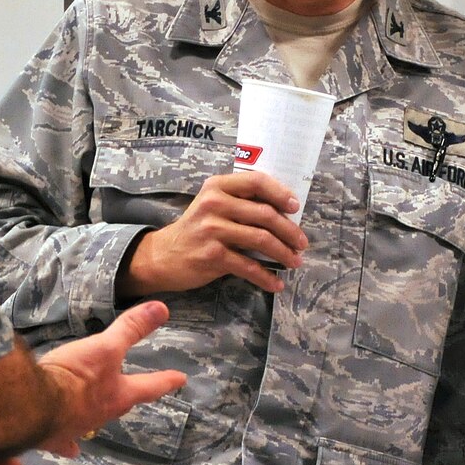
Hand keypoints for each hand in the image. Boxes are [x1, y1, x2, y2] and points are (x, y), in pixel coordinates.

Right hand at [33, 301, 188, 455]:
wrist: (32, 407)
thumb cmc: (74, 377)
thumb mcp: (105, 347)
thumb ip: (131, 329)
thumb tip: (163, 308)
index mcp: (118, 396)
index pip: (149, 386)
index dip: (165, 380)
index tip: (181, 379)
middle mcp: (101, 415)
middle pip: (119, 406)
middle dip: (126, 399)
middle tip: (133, 394)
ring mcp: (76, 428)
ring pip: (92, 422)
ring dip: (96, 417)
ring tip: (100, 415)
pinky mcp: (52, 436)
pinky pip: (64, 442)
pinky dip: (68, 444)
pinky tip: (70, 449)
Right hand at [117, 170, 307, 296]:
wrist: (162, 256)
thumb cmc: (195, 229)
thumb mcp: (212, 205)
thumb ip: (240, 202)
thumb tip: (283, 212)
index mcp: (217, 186)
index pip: (256, 181)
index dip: (280, 193)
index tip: (295, 207)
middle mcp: (214, 204)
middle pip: (264, 214)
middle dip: (290, 231)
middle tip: (302, 243)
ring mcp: (212, 230)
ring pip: (261, 239)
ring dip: (284, 253)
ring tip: (295, 262)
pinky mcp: (212, 256)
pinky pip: (248, 266)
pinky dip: (266, 277)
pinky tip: (276, 283)